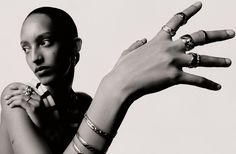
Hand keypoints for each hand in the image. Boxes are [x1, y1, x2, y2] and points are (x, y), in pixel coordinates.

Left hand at [3, 82, 45, 127]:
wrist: (44, 127)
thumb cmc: (38, 118)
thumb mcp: (35, 108)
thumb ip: (29, 102)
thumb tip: (19, 98)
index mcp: (39, 97)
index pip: (28, 88)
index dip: (19, 86)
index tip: (11, 87)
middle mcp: (38, 99)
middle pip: (23, 91)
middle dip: (13, 93)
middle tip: (6, 97)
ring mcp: (36, 103)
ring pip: (21, 96)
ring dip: (12, 99)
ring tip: (7, 103)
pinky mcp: (33, 108)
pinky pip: (21, 102)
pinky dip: (14, 103)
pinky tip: (11, 106)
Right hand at [109, 2, 233, 99]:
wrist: (122, 83)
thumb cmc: (123, 68)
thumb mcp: (128, 51)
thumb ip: (137, 44)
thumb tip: (142, 39)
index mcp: (159, 40)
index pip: (177, 21)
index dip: (189, 11)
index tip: (200, 5)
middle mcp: (170, 47)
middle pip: (199, 37)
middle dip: (217, 34)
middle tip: (231, 33)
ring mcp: (174, 62)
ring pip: (202, 59)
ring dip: (218, 61)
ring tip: (229, 62)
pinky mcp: (175, 76)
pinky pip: (197, 80)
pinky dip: (208, 84)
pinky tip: (218, 86)